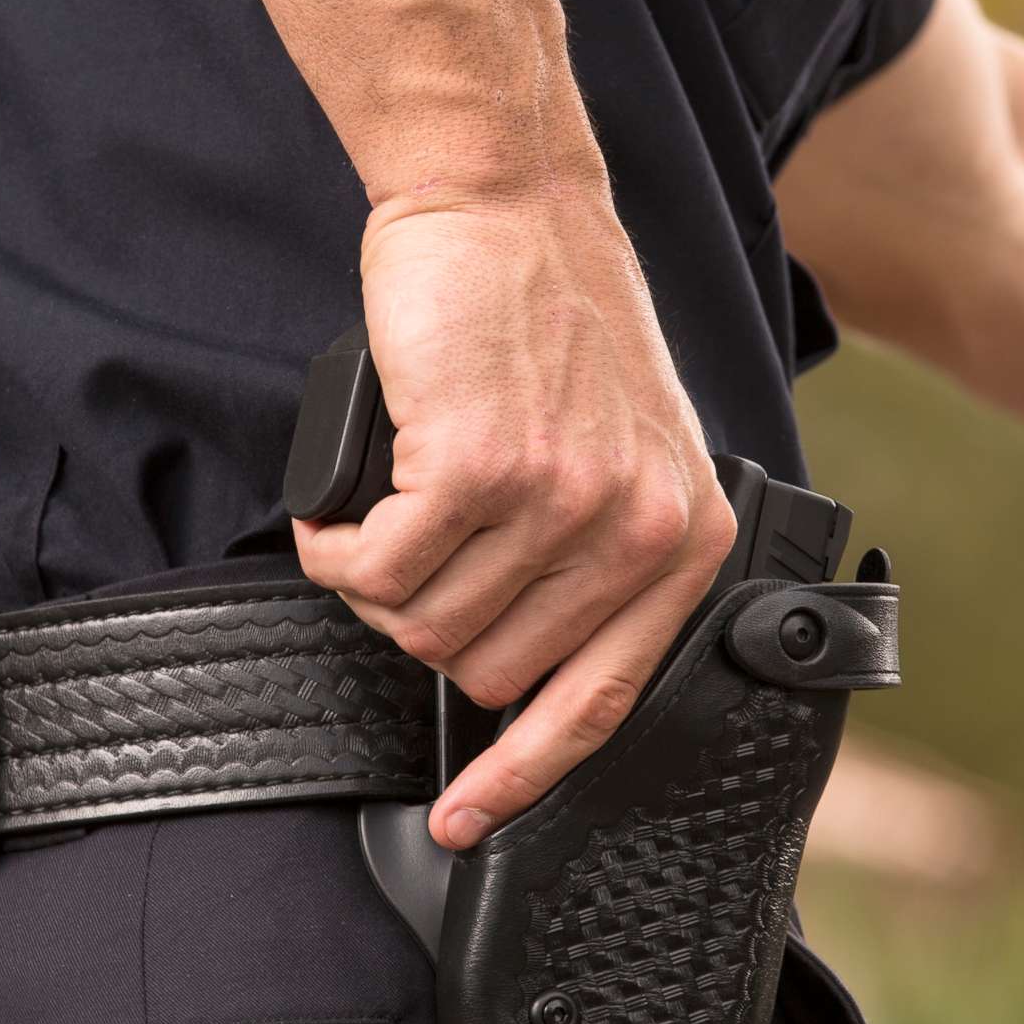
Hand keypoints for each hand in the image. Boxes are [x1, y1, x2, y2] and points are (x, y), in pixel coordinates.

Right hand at [293, 186, 734, 850]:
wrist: (506, 202)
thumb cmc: (550, 319)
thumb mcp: (624, 449)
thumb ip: (598, 557)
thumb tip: (523, 671)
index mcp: (686, 540)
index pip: (602, 703)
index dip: (522, 776)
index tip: (465, 821)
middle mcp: (636, 529)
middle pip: (487, 669)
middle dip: (426, 627)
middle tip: (408, 555)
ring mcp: (559, 501)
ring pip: (423, 624)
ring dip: (376, 584)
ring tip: (378, 517)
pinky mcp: (475, 468)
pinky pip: (374, 570)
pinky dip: (337, 549)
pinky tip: (340, 512)